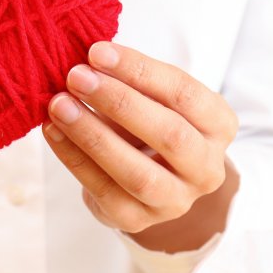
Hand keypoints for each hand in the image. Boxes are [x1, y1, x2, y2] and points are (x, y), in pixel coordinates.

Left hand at [43, 41, 238, 236]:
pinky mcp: (139, 220)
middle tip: (77, 76)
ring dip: (93, 135)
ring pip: (137, 172)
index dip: (139, 70)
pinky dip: (74, 158)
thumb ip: (131, 81)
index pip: (184, 93)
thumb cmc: (150, 124)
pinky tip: (54, 131)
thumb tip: (89, 60)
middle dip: (119, 102)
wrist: (151, 179)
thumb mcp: (154, 98)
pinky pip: (104, 190)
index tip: (97, 52)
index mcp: (218, 126)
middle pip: (169, 134)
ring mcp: (176, 201)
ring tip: (59, 105)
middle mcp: (206, 168)